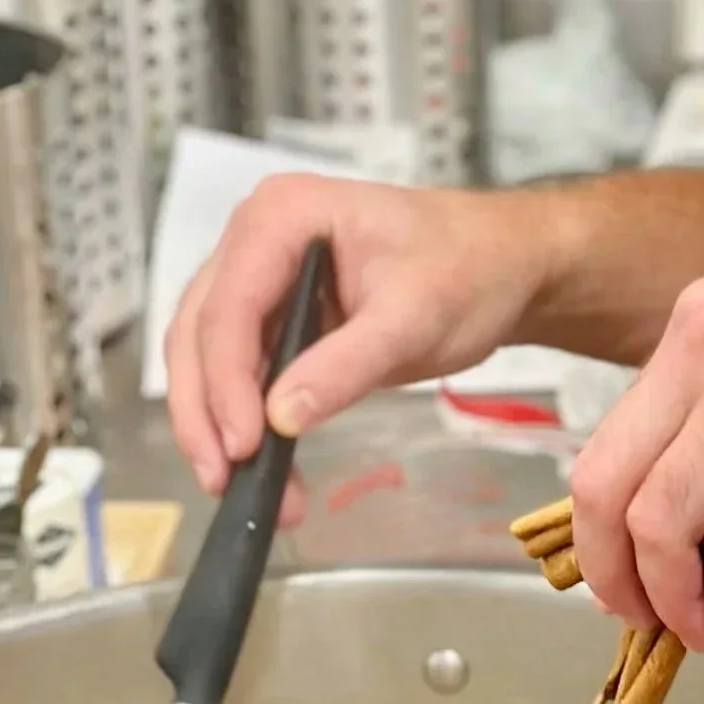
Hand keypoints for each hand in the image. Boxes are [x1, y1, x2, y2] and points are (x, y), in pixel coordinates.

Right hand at [165, 172, 555, 490]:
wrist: (503, 268)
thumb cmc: (469, 271)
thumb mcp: (415, 318)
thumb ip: (347, 365)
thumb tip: (280, 419)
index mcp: (282, 214)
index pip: (229, 304)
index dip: (225, 379)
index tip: (242, 445)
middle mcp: (254, 240)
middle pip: (200, 332)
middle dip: (205, 411)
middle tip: (225, 480)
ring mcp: (259, 278)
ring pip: (207, 358)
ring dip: (216, 425)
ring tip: (242, 489)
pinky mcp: (273, 317)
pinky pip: (240, 372)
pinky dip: (245, 421)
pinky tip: (268, 470)